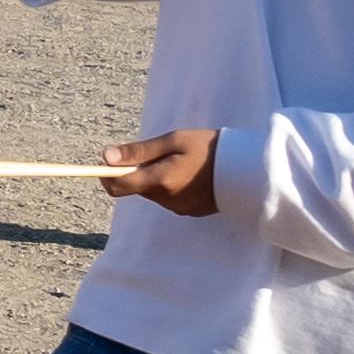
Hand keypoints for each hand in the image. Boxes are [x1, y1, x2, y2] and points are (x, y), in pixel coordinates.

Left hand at [97, 125, 220, 216]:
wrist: (247, 168)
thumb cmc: (209, 148)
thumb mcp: (173, 141)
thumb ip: (139, 151)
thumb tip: (106, 156)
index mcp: (160, 181)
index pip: (116, 186)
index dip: (106, 173)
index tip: (111, 160)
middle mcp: (166, 200)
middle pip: (134, 188)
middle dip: (136, 172)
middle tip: (157, 152)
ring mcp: (178, 208)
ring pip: (151, 193)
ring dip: (154, 178)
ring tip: (179, 161)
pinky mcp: (189, 211)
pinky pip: (168, 198)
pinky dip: (169, 186)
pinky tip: (189, 173)